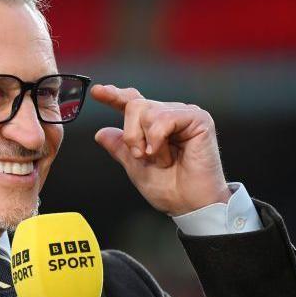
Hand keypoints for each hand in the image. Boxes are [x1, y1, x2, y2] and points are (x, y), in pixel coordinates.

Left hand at [91, 84, 230, 215]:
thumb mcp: (134, 167)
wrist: (189, 204)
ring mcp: (184, 115)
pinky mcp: (199, 119)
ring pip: (147, 111)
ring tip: (161, 159)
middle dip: (131, 135)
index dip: (114, 96)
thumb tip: (101, 133)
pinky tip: (166, 154)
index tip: (96, 91)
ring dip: (146, 141)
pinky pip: (164, 118)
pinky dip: (158, 139)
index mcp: (154, 126)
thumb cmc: (169, 189)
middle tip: (141, 156)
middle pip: (135, 105)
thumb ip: (120, 148)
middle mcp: (169, 116)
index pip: (132, 102)